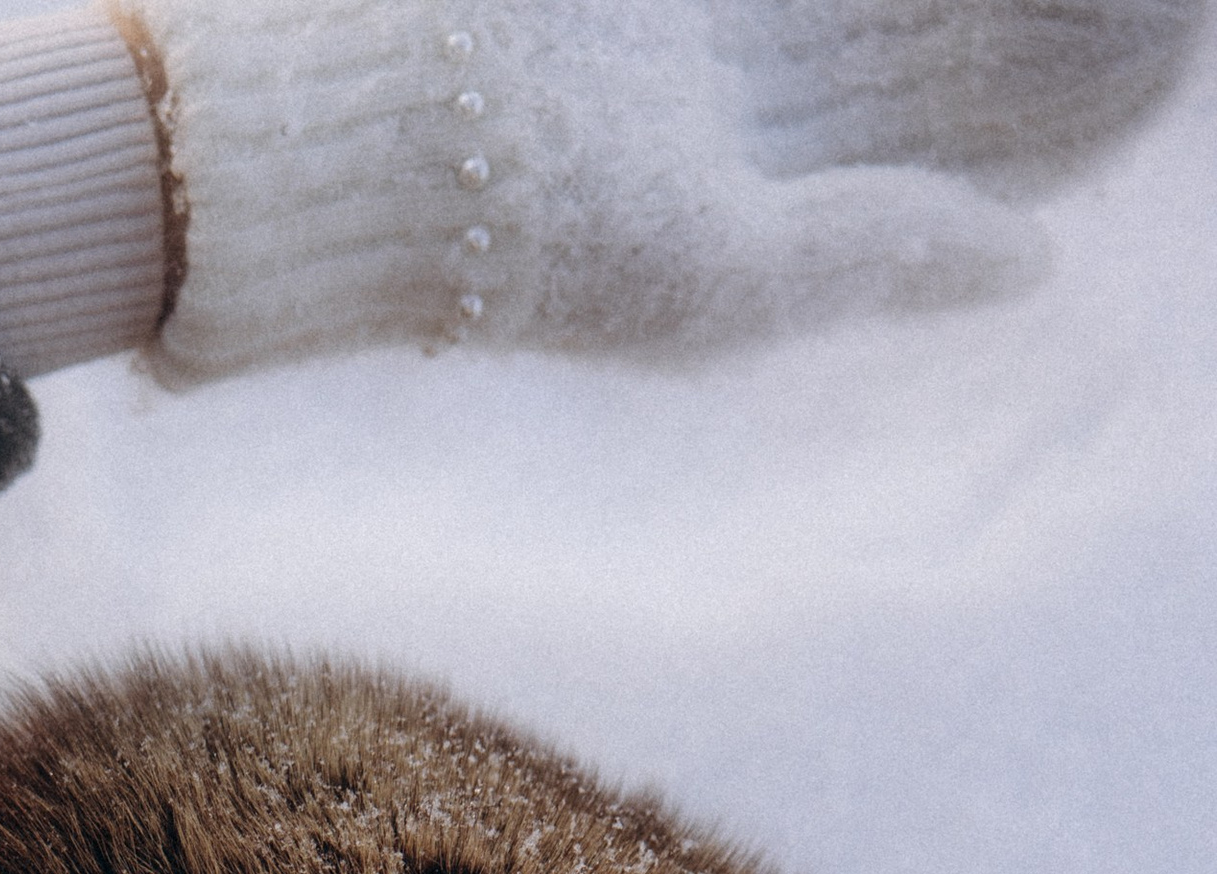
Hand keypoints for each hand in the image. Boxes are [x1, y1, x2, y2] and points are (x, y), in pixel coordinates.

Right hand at [135, 0, 1164, 375]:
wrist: (318, 136)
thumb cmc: (504, 235)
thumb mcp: (705, 270)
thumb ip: (867, 251)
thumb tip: (1039, 267)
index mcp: (756, 168)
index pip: (954, 116)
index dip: (1068, 81)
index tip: (1168, 46)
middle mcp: (731, 71)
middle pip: (929, 20)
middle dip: (1027, 9)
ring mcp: (679, 9)